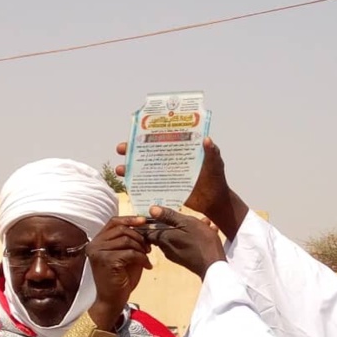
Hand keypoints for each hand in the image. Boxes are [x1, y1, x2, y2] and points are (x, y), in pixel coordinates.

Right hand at [86, 217, 152, 329]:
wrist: (111, 301)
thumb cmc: (119, 280)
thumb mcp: (125, 256)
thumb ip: (129, 242)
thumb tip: (143, 227)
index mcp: (97, 241)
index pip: (113, 222)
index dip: (130, 219)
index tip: (144, 221)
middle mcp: (95, 244)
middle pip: (122, 229)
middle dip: (139, 236)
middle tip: (149, 248)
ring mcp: (99, 252)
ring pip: (127, 240)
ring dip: (141, 248)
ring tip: (147, 257)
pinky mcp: (107, 261)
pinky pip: (130, 253)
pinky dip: (142, 258)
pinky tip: (147, 266)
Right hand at [115, 137, 248, 239]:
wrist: (215, 201)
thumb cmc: (216, 179)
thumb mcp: (215, 164)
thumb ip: (212, 152)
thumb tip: (207, 139)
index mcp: (179, 150)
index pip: (160, 139)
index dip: (146, 136)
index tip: (134, 134)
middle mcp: (170, 161)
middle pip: (147, 153)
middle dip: (131, 150)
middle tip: (121, 149)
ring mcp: (166, 175)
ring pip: (144, 169)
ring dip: (130, 169)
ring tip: (120, 171)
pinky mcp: (165, 188)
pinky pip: (148, 185)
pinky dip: (137, 186)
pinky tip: (128, 186)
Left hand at [142, 206, 225, 279]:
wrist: (213, 267)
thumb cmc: (200, 242)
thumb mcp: (187, 223)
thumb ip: (169, 216)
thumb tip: (151, 209)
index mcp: (163, 239)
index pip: (147, 231)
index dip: (150, 221)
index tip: (159, 213)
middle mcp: (166, 248)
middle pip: (165, 232)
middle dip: (175, 221)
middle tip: (188, 215)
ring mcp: (176, 255)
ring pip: (178, 236)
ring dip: (189, 228)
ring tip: (204, 222)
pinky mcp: (186, 259)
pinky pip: (186, 244)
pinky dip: (194, 237)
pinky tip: (209, 231)